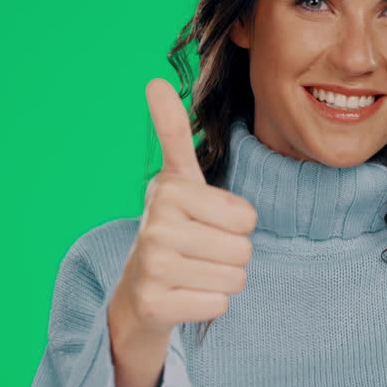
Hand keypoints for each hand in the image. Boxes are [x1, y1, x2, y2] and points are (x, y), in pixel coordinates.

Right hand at [108, 79, 257, 339]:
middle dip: (231, 254)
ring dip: (222, 279)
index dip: (237, 223)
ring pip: (235, 278)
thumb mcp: (178, 178)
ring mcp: (151, 268)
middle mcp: (154, 226)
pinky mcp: (155, 305)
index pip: (246, 216)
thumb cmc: (173, 227)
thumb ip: (173, 131)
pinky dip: (209, 304)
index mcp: (168, 190)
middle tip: (201, 251)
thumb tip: (154, 80)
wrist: (139, 288)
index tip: (205, 221)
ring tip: (193, 271)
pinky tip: (185, 295)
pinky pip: (219, 305)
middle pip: (243, 249)